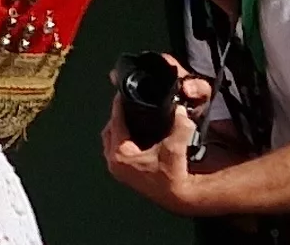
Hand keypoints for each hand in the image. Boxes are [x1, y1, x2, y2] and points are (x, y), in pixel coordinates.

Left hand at [96, 99, 200, 215]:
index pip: (115, 122)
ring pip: (111, 140)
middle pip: (110, 130)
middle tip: (127, 104)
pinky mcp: (124, 172)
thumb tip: (180, 110)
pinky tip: (134, 133)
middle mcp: (114, 162)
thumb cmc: (172, 177)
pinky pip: (116, 149)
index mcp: (121, 154)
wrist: (176, 196)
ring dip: (119, 128)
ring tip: (130, 116)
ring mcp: (117, 169)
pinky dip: (123, 139)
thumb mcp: (175, 148)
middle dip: (118, 116)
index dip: (119, 105)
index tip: (122, 93)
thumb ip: (179, 127)